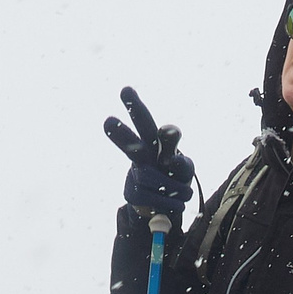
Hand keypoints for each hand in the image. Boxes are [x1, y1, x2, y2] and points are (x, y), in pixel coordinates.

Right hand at [104, 87, 192, 220]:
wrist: (166, 203)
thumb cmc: (176, 177)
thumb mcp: (184, 167)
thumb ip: (178, 161)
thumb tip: (170, 158)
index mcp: (154, 140)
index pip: (145, 122)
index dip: (134, 106)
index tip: (125, 90)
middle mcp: (141, 153)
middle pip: (130, 143)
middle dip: (120, 133)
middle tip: (108, 121)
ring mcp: (135, 173)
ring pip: (148, 177)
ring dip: (173, 188)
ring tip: (185, 193)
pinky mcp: (132, 193)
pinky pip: (152, 198)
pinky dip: (169, 203)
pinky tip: (176, 203)